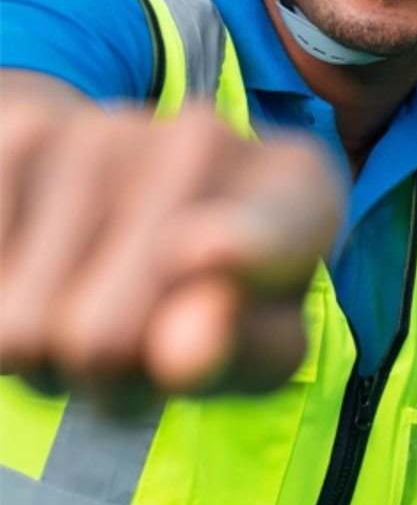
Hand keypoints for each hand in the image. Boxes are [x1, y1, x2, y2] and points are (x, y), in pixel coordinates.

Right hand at [0, 82, 342, 412]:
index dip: (238, 248)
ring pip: (20, 326)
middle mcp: (212, 142)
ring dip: (43, 350)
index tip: (202, 250)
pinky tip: (42, 268)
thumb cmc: (221, 298)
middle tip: (132, 346)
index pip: (270, 230)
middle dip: (105, 375)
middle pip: (105, 337)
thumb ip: (236, 355)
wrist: (138, 201)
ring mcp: (111, 129)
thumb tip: (181, 352)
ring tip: (89, 304)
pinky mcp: (25, 131)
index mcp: (302, 191)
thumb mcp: (256, 346)